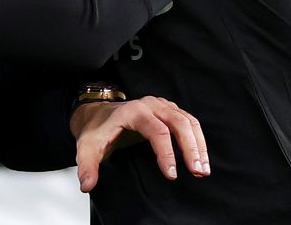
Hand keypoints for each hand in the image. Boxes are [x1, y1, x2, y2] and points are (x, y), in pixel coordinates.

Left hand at [70, 97, 208, 191]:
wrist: (98, 114)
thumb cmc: (96, 130)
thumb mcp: (87, 147)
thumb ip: (87, 166)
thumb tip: (87, 185)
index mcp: (133, 111)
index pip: (157, 130)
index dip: (166, 153)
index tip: (171, 175)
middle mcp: (150, 105)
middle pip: (178, 122)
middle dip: (191, 148)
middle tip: (197, 172)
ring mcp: (161, 106)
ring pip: (188, 121)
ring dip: (199, 144)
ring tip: (203, 169)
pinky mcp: (168, 111)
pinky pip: (188, 122)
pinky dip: (197, 139)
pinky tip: (200, 158)